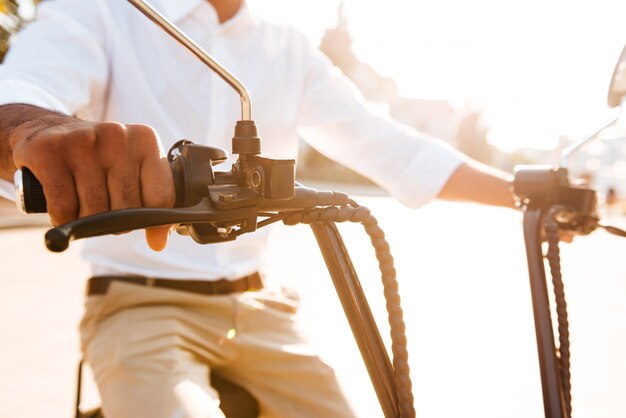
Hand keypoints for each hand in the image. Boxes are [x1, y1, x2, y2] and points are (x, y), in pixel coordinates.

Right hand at [11, 117, 174, 250]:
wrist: (46, 129)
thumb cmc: (98, 158)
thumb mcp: (132, 169)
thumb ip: (153, 202)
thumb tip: (158, 241)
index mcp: (144, 140)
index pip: (161, 197)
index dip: (152, 221)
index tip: (143, 226)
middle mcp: (116, 136)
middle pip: (127, 209)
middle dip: (115, 221)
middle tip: (104, 209)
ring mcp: (82, 142)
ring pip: (94, 212)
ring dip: (87, 221)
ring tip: (82, 204)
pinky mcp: (49, 152)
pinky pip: (64, 208)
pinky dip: (64, 219)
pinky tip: (63, 209)